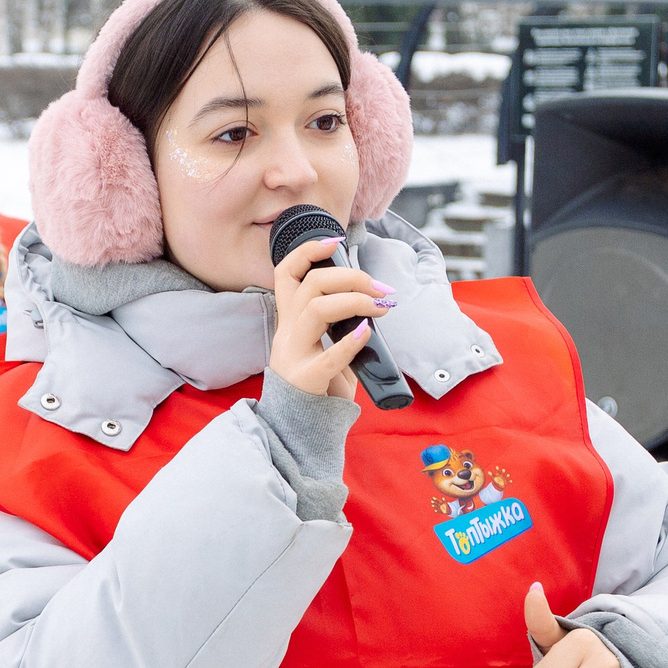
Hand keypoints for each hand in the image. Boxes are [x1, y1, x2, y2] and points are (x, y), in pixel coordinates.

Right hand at [270, 233, 390, 399]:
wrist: (301, 427)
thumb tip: (371, 299)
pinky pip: (328, 356)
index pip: (285, 273)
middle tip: (382, 290)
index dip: (307, 251)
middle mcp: (287, 332)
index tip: (335, 241)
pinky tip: (367, 333)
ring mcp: (293, 355)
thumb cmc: (319, 382)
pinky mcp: (306, 380)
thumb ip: (337, 320)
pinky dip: (350, 342)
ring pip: (316, 309)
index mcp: (289, 320)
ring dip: (356, 301)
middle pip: (310, 285)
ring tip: (381, 308)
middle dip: (351, 277)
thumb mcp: (322, 343)